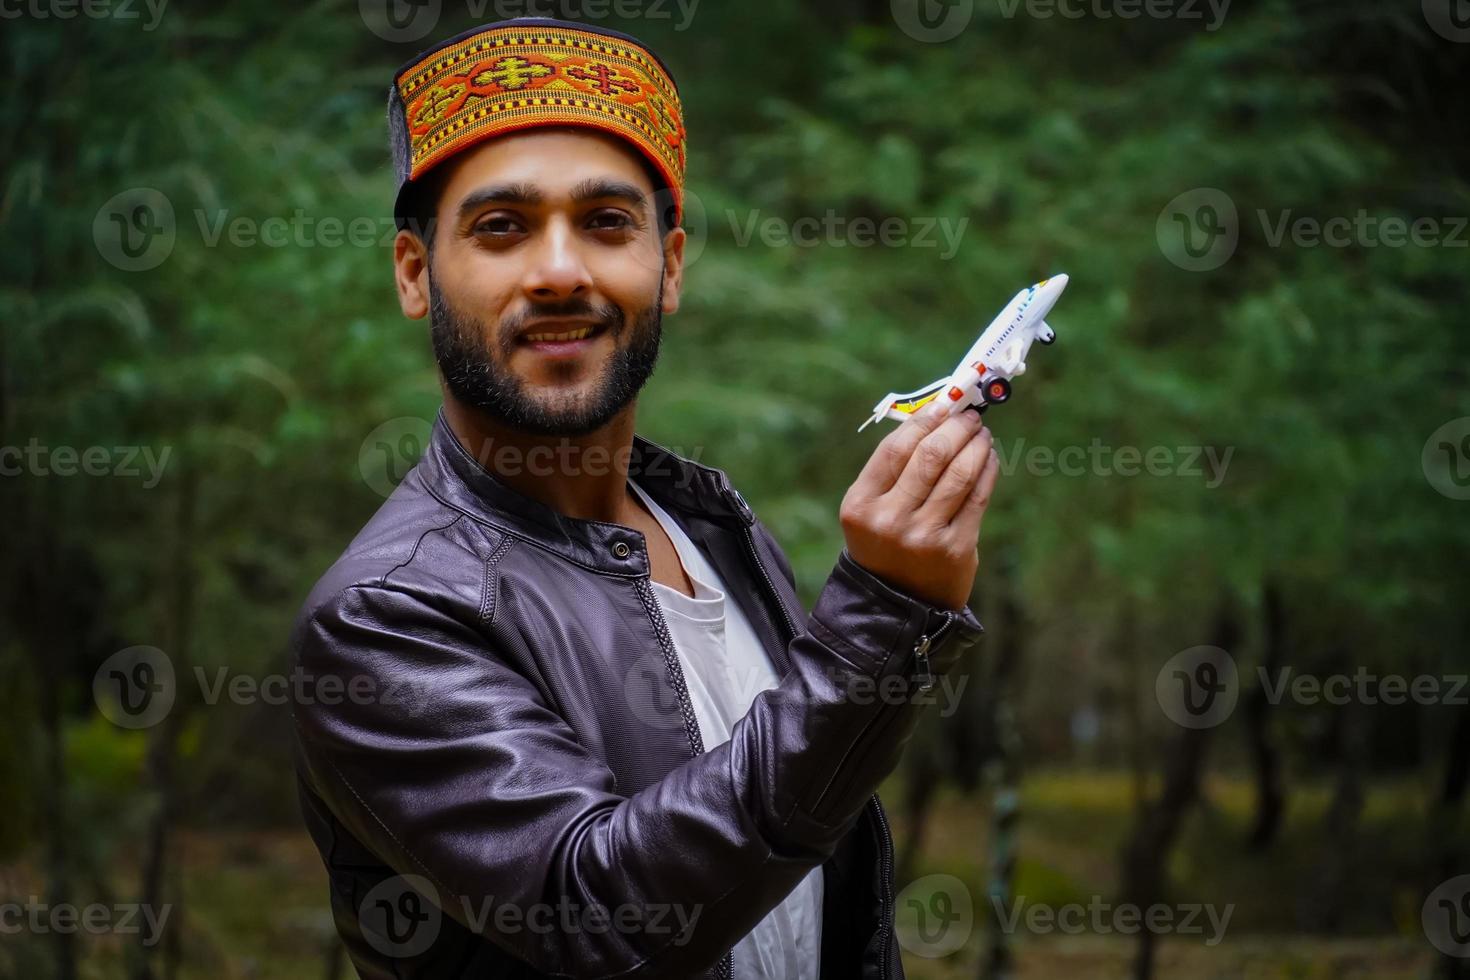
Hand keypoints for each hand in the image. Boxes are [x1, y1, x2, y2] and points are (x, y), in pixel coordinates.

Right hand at [839, 400, 999, 610]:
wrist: (897, 605)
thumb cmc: (886, 544)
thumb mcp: (872, 510)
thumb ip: (895, 469)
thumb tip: (937, 416)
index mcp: (860, 505)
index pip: (895, 449)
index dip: (924, 421)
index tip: (944, 407)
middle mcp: (889, 520)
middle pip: (930, 456)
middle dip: (956, 428)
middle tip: (970, 417)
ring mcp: (923, 536)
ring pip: (959, 473)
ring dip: (976, 446)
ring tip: (981, 435)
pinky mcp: (955, 549)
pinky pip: (977, 497)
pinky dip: (987, 470)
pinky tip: (988, 458)